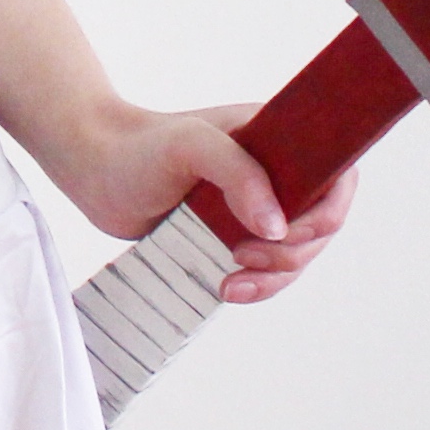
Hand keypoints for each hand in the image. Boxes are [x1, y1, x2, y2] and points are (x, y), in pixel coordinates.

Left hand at [46, 100, 358, 303]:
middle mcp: (274, 174)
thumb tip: (277, 228)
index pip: (335, 176)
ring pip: (294, 254)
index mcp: (278, 141)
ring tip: (233, 283)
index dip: (327, 212)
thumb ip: (239, 176)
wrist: (93, 168)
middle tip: (245, 256)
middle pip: (320, 226)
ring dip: (275, 277)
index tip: (288, 233)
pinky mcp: (232, 236)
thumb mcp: (191, 146)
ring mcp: (254, 208)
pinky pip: (265, 270)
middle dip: (293, 253)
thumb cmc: (140, 147)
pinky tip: (227, 288)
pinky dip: (256, 285)